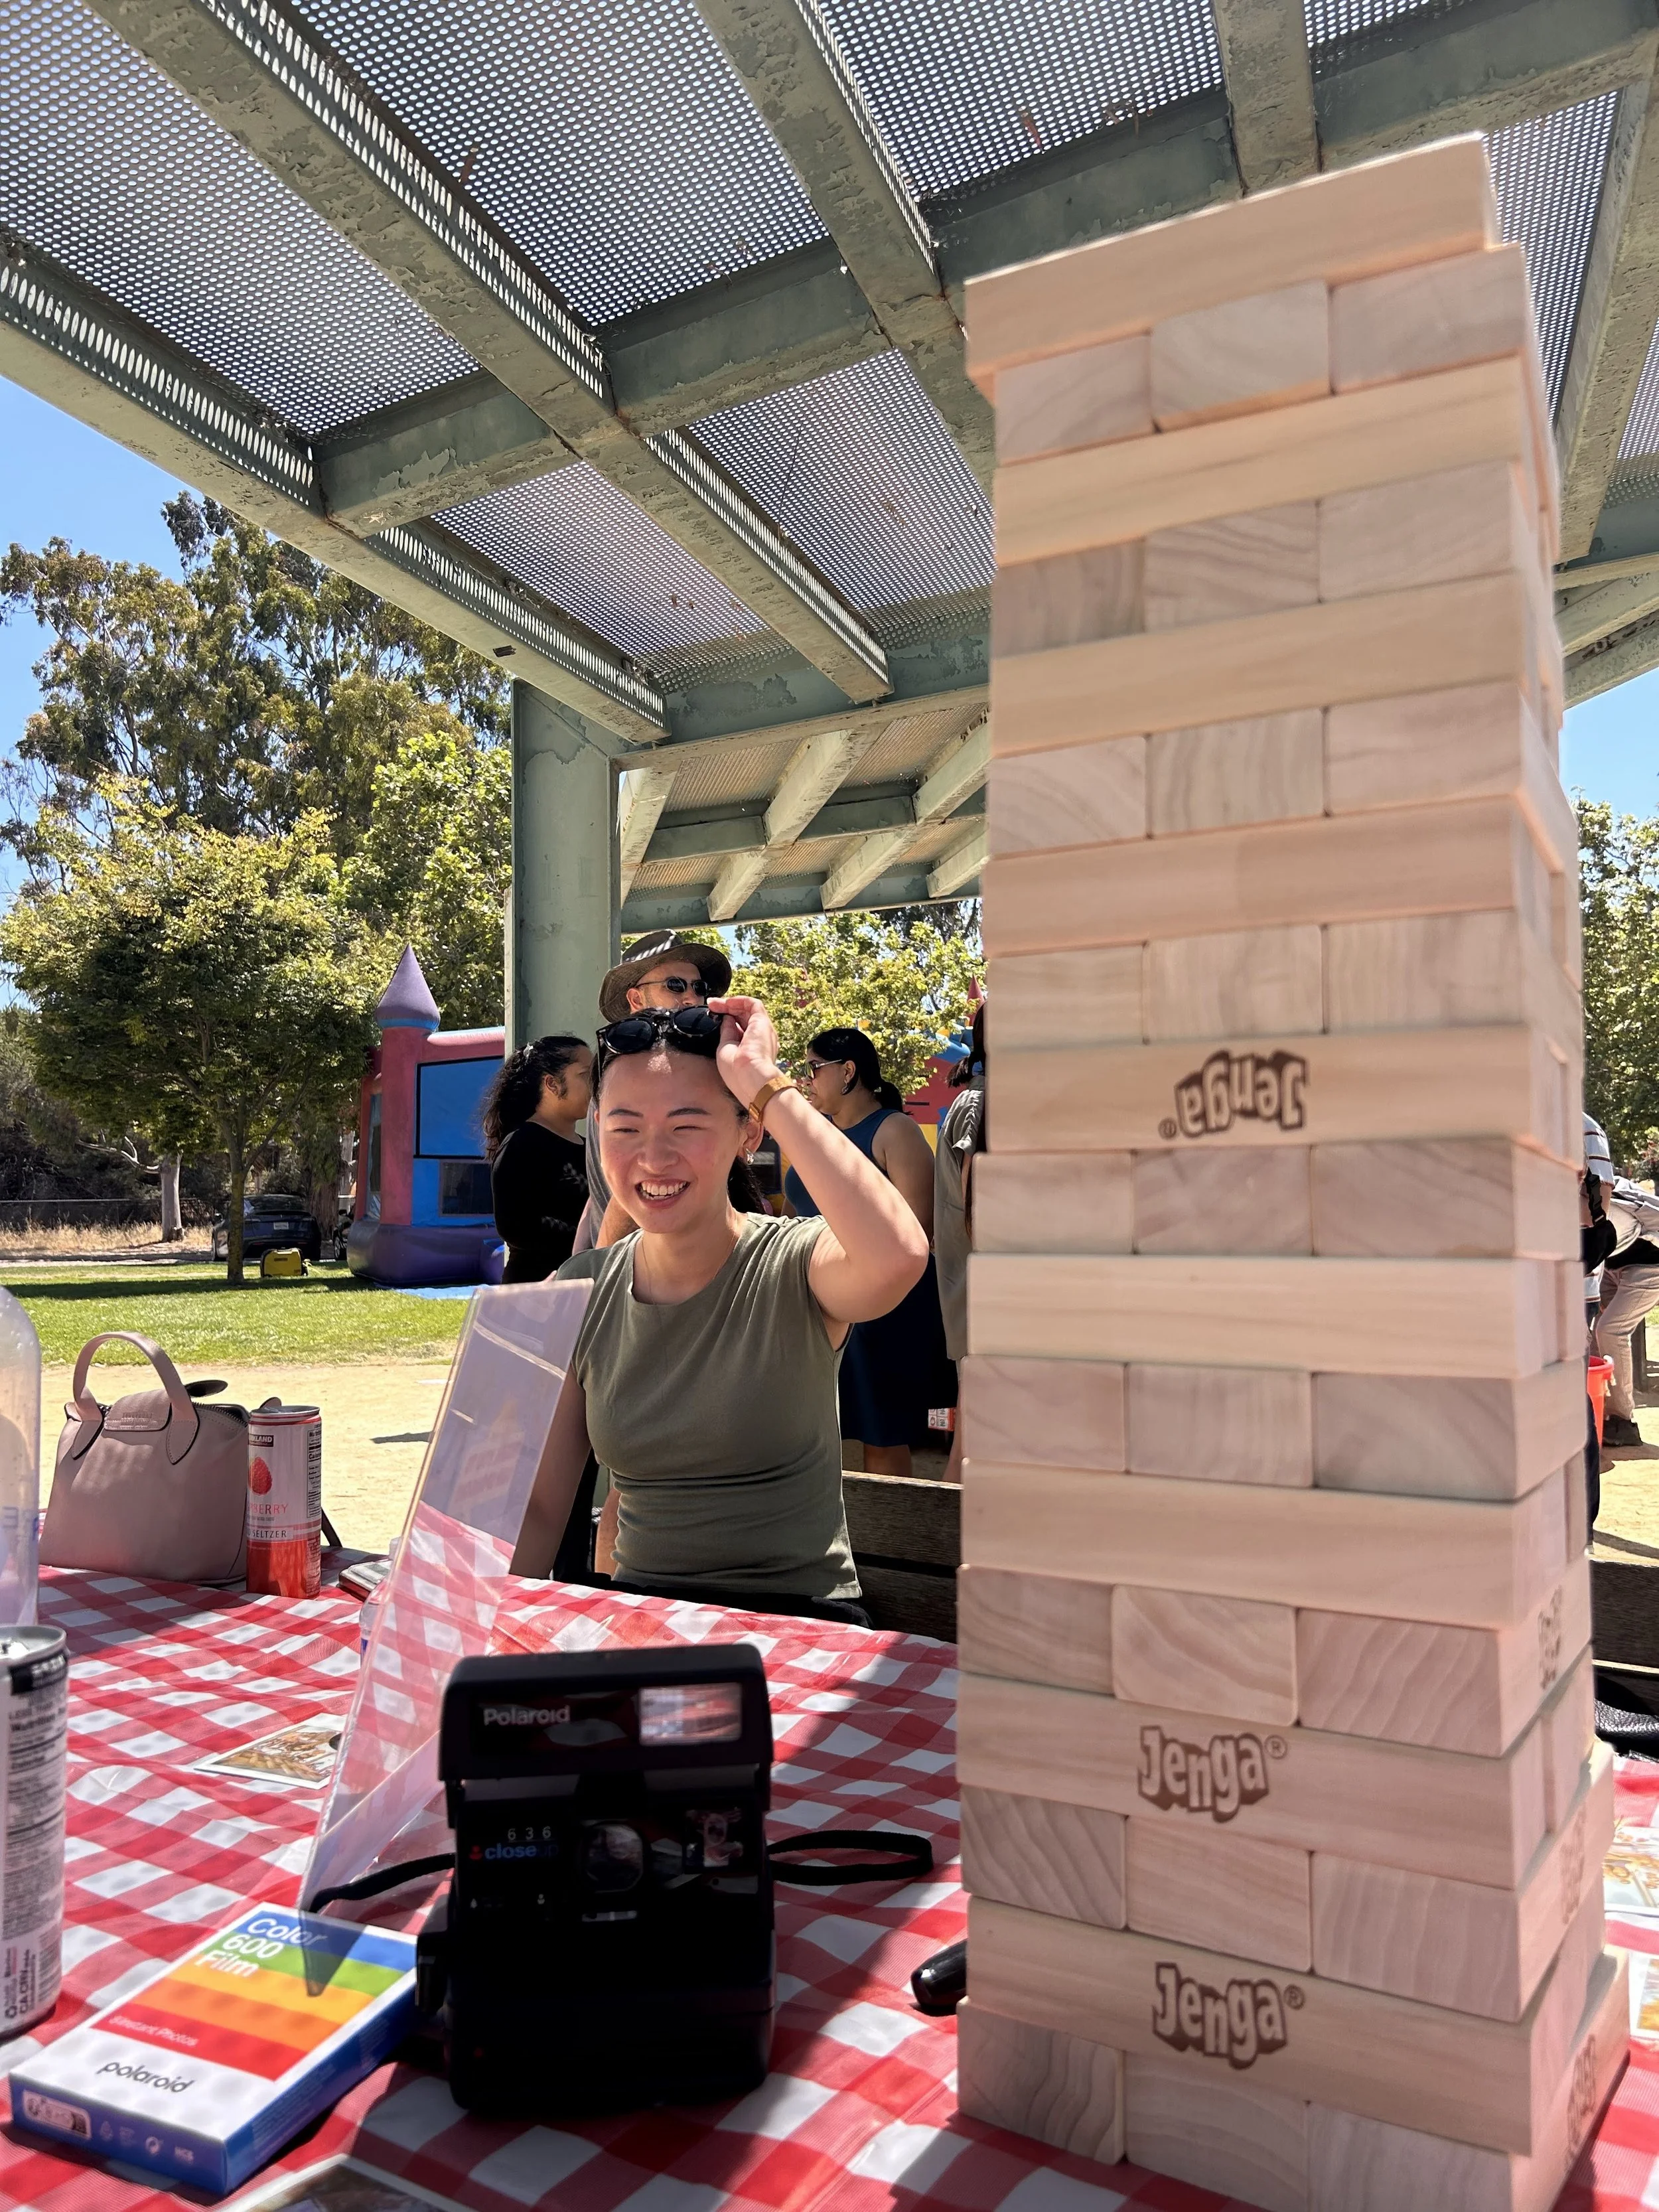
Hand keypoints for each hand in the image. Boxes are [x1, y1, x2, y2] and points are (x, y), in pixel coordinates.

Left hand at [706, 995, 781, 1109]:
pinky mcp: (763, 1022)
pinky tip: (726, 1002)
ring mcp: (762, 1030)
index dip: (726, 1019)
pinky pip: (753, 1004)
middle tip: (711, 1005)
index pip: (740, 1028)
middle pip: (743, 1017)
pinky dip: (739, 1000)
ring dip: (731, 1003)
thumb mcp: (725, 1049)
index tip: (712, 1015)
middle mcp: (759, 1038)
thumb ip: (726, 1033)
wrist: (750, 1078)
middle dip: (726, 1009)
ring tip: (714, 1003)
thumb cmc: (737, 1072)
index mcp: (751, 1048)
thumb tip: (726, 1019)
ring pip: (748, 1009)